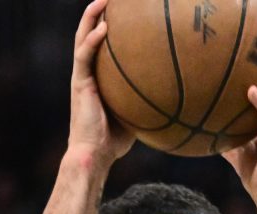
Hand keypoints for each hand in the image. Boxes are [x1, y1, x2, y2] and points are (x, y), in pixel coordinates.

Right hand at [68, 0, 134, 170]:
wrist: (95, 154)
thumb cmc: (115, 140)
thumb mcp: (137, 113)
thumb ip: (148, 99)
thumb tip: (177, 94)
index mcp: (98, 76)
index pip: (102, 45)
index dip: (109, 25)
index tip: (126, 10)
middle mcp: (87, 71)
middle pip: (90, 33)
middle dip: (99, 12)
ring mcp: (81, 76)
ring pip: (82, 38)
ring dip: (91, 17)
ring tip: (103, 0)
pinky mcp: (79, 83)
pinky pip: (84, 57)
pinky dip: (93, 41)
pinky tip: (104, 28)